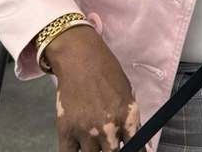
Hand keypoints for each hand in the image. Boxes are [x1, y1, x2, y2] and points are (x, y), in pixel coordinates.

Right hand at [45, 25, 140, 151]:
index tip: (131, 151)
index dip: (134, 151)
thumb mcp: (127, 94)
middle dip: (112, 149)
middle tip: (109, 143)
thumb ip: (129, 119)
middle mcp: (108, 127)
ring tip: (94, 139)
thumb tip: (133, 141)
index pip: (136, 148)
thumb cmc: (106, 71)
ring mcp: (86, 130)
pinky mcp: (66, 130)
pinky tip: (78, 147)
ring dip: (93, 151)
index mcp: (127, 116)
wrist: (80, 58)